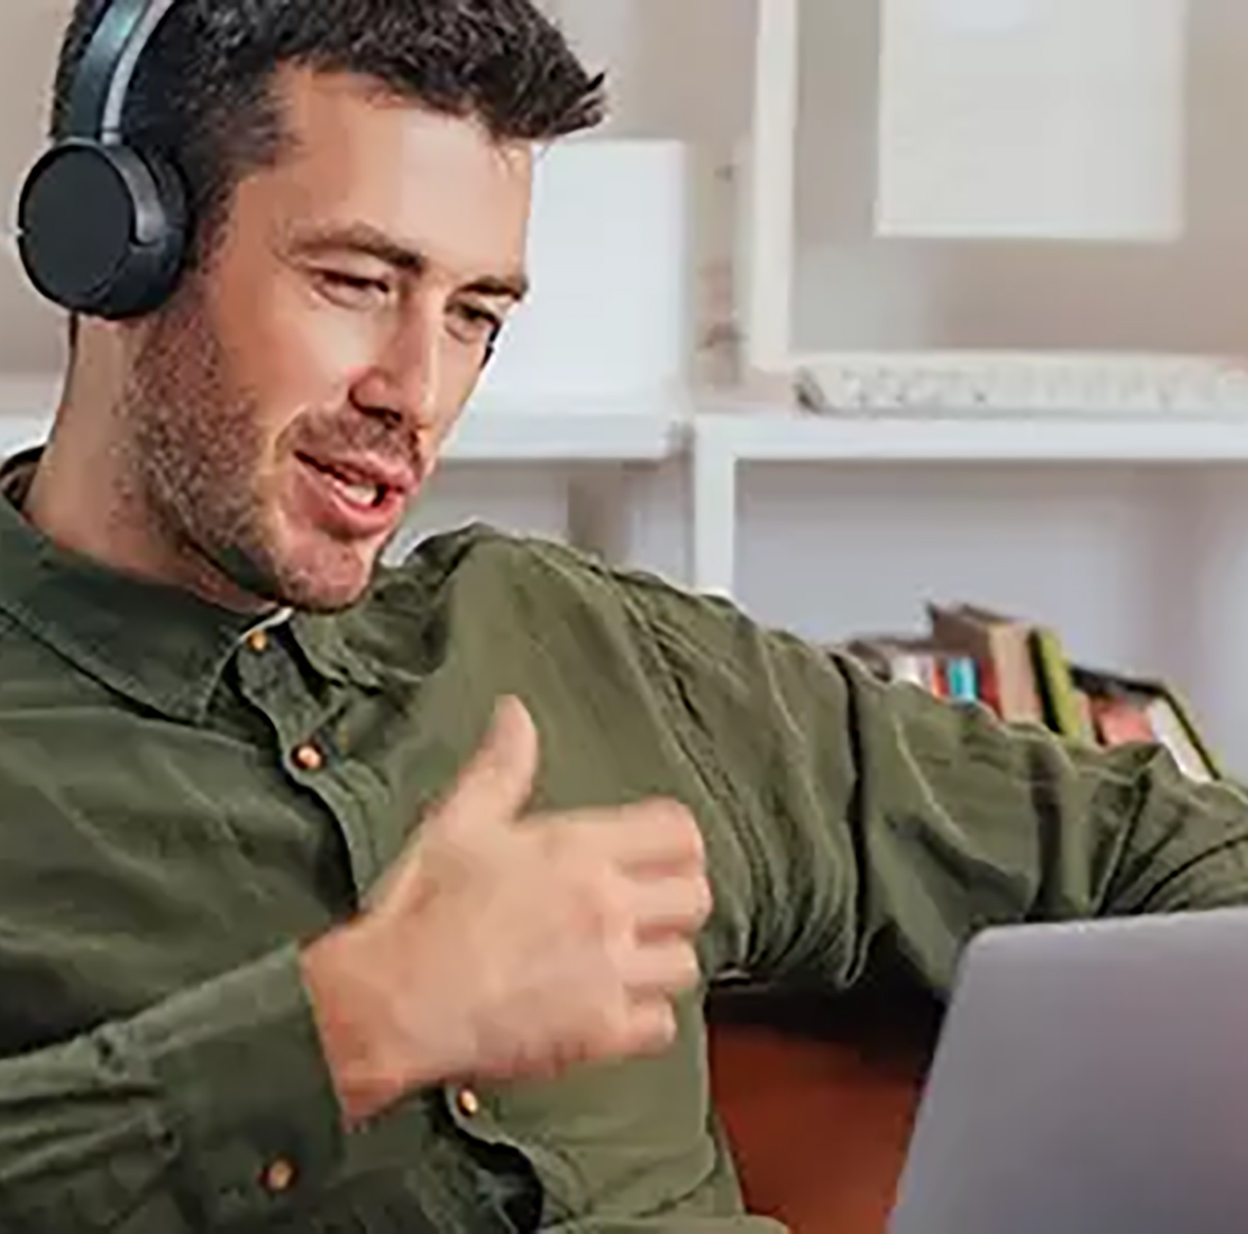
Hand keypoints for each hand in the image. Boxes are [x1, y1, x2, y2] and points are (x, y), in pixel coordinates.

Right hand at [302, 697, 711, 1124]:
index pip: (678, 832)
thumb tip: (515, 716)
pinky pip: (661, 1025)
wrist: (395, 1000)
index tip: (660, 855)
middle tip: (648, 909)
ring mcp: (608, 971)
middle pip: (695, 897)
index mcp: (578, 849)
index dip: (676, 843)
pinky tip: (614, 1007)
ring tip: (630, 960)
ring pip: (685, 963)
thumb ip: (502, 766)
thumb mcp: (459, 821)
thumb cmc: (422, 912)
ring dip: (662, 960)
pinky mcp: (599, 1032)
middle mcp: (606, 906)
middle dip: (676, 901)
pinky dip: (645, 1020)